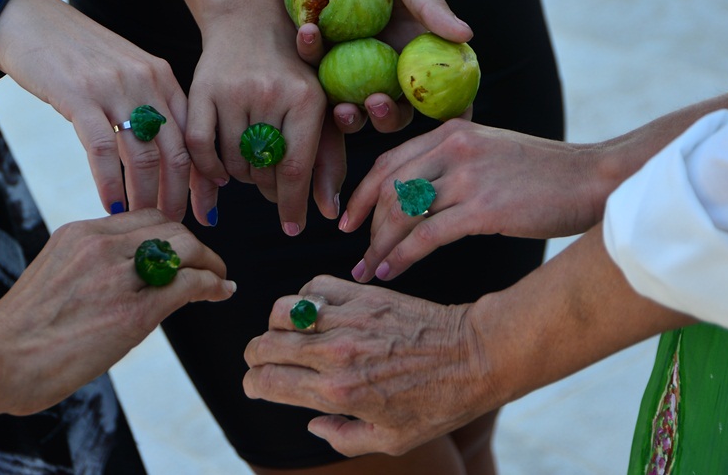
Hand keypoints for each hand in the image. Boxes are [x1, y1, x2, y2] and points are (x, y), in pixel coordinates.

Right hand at [0, 0, 194, 220]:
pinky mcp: (79, 96)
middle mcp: (146, 81)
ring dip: (145, 197)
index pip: (195, 136)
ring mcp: (114, 88)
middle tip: (174, 226)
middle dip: (179, 196)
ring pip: (144, 156)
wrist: (27, 19)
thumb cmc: (76, 54)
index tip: (207, 209)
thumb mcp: (124, 72)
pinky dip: (111, 184)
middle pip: (176, 151)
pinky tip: (111, 206)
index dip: (203, 178)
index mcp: (162, 78)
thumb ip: (149, 105)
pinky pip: (104, 150)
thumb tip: (167, 155)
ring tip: (143, 223)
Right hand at [0, 208, 234, 415]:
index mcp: (79, 233)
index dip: (170, 234)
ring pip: (185, 248)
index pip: (143, 218)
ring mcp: (117, 276)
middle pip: (169, 227)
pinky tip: (220, 292)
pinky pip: (188, 284)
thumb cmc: (20, 330)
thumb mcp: (54, 275)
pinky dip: (212, 284)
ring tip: (219, 279)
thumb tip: (122, 276)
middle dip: (196, 246)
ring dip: (210, 262)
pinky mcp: (133, 313)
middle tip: (209, 266)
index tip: (181, 252)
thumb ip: (89, 266)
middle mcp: (100, 245)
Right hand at [186, 19, 333, 232]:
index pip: (296, 169)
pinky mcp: (202, 88)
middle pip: (264, 171)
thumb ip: (327, 162)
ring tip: (250, 165)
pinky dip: (209, 168)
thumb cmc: (291, 74)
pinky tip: (220, 172)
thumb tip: (329, 213)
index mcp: (307, 99)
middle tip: (271, 183)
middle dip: (269, 188)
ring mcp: (234, 90)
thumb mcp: (319, 110)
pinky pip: (200, 147)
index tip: (293, 228)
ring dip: (241, 177)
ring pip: (233, 163)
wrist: (249, 22)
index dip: (293, 205)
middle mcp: (271, 92)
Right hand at [243, 275, 494, 456]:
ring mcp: (348, 319)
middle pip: (265, 344)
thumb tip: (312, 424)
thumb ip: (343, 438)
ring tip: (287, 334)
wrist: (475, 355)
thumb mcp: (392, 441)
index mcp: (338, 392)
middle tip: (262, 361)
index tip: (256, 385)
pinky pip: (313, 286)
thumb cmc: (438, 403)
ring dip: (276, 325)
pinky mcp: (362, 294)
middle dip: (255, 356)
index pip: (267, 381)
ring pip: (281, 311)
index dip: (252, 384)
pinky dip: (305, 297)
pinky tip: (316, 312)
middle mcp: (336, 353)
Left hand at [285, 0, 472, 134]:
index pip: (435, 90)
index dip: (447, 113)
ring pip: (349, 104)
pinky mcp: (312, 51)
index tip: (449, 126)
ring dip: (348, 115)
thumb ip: (429, 3)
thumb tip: (466, 35)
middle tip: (377, 105)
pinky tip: (309, 31)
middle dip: (386, 119)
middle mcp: (381, 62)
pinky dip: (310, 52)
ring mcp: (345, 61)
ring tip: (342, 108)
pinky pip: (311, 65)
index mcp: (412, 47)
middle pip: (391, 109)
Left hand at [343, 118, 604, 281]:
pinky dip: (402, 256)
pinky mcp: (484, 208)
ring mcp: (468, 177)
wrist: (595, 179)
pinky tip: (390, 271)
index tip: (349, 219)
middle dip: (366, 224)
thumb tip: (417, 197)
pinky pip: (427, 235)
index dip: (364, 193)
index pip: (389, 162)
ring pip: (403, 213)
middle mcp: (454, 148)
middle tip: (356, 251)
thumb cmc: (546, 174)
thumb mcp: (492, 152)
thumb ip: (454, 163)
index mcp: (452, 132)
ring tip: (367, 270)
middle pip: (389, 188)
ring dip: (379, 245)